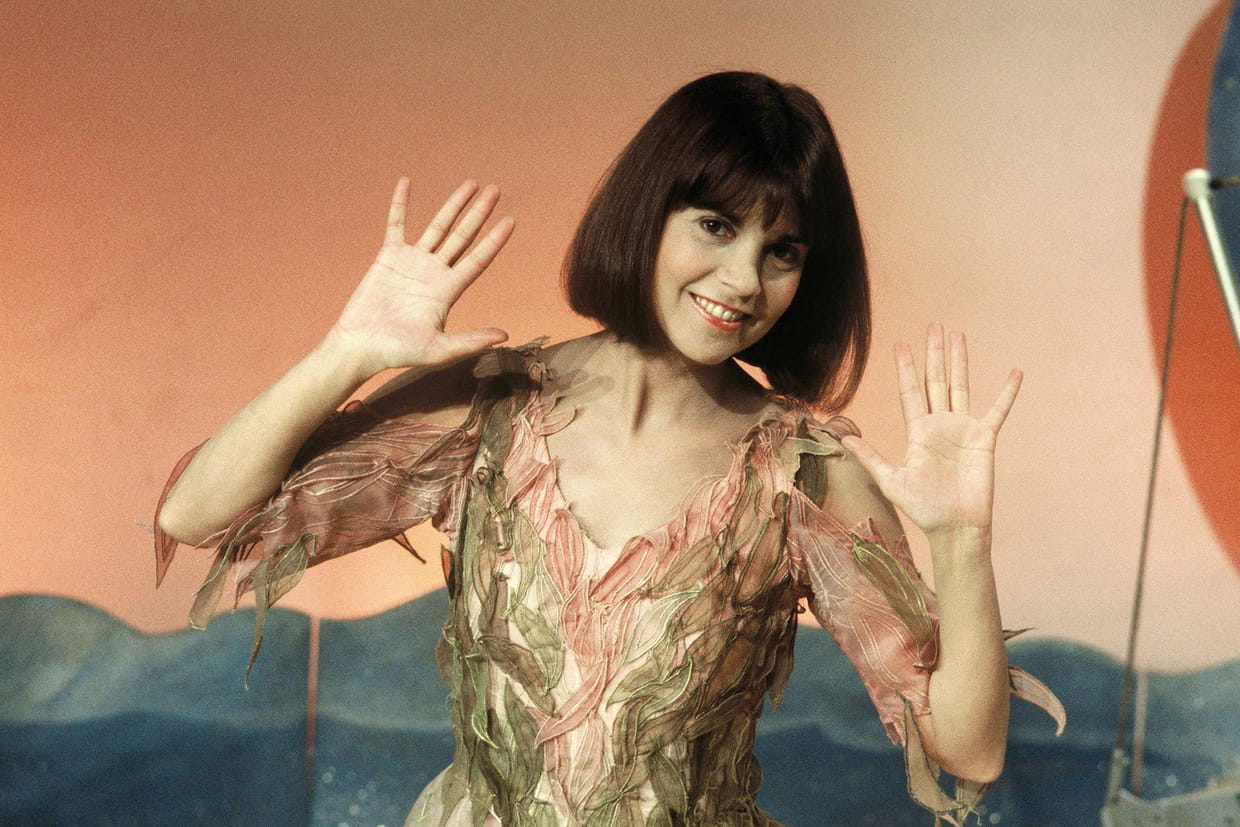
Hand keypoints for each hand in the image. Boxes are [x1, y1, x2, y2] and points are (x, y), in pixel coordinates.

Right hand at [328, 178, 512, 377]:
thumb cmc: (398, 353)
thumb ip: (470, 341)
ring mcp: (412, 262)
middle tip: (496, 190)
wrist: (361, 347)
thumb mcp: (439, 350)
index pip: (478, 259)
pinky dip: (400, 204)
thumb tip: (505, 335)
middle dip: (479, 214)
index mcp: (448, 291)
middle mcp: (435, 272)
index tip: (511, 220)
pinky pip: (396, 224)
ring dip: (453, 205)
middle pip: (463, 237)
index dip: (494, 240)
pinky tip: (406, 182)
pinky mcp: (388, 257)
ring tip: (471, 184)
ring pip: (438, 226)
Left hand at [841, 323, 1020, 538]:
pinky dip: (1006, 393)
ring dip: (960, 362)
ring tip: (958, 335)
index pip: (910, 392)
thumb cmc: (922, 509)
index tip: (899, 345)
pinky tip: (1014, 373)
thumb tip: (844, 438)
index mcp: (917, 432)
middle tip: (933, 326)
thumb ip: (870, 457)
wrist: (954, 527)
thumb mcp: (891, 480)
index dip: (905, 369)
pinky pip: (997, 411)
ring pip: (961, 386)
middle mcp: (940, 425)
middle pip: (935, 381)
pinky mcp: (984, 439)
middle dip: (933, 354)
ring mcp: (963, 429)